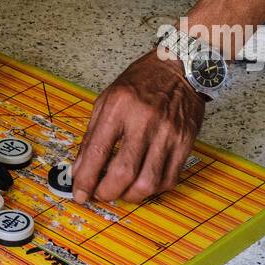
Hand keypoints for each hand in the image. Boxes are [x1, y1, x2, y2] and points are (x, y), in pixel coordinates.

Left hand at [72, 48, 205, 204]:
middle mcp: (144, 121)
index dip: (86, 179)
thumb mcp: (107, 99)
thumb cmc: (142, 81)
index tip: (79, 193)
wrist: (180, 68)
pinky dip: (153, 190)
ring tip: (122, 191)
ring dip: (130, 196)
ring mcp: (167, 134)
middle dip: (106, 192)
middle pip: (123, 172)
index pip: (98, 151)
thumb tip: (80, 169)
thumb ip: (92, 135)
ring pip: (148, 183)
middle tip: (100, 194)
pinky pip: (169, 179)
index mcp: (119, 107)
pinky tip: (143, 183)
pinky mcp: (185, 143)